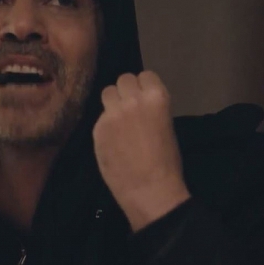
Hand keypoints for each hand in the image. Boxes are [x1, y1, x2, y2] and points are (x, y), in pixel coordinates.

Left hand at [93, 71, 190, 231]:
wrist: (150, 189)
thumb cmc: (166, 161)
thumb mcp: (166, 126)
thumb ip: (150, 109)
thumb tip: (138, 102)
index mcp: (156, 97)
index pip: (144, 75)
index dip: (143, 86)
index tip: (143, 97)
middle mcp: (132, 100)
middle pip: (123, 79)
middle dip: (126, 91)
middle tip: (128, 107)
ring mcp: (112, 113)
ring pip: (107, 92)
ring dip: (112, 102)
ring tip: (117, 119)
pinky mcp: (97, 128)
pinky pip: (99, 116)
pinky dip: (104, 124)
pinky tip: (111, 140)